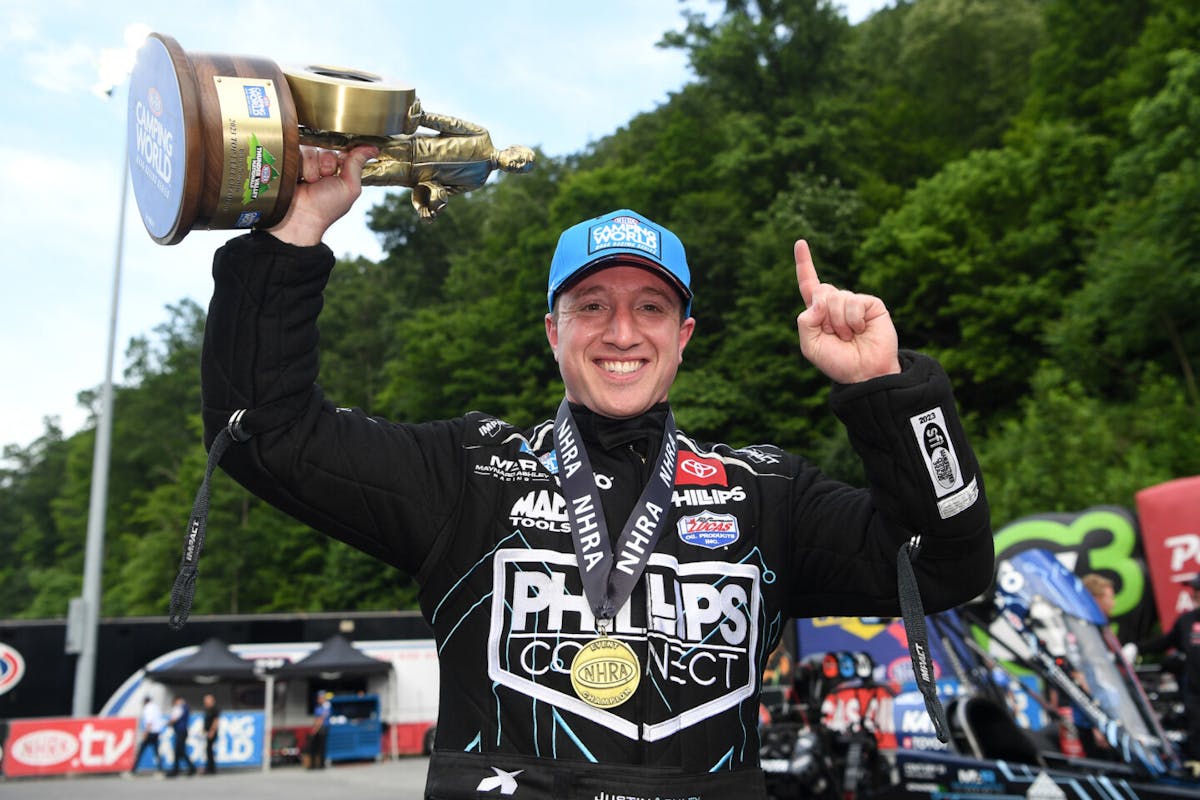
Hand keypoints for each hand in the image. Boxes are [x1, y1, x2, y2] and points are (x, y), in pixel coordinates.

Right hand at [267, 144, 378, 245]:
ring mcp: (304, 165)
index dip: (342, 157)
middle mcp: (321, 168)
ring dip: (312, 167)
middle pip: (327, 150)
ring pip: (311, 150)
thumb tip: (372, 149)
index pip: (343, 151)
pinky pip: (297, 151)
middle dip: (327, 164)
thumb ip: (358, 165)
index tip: (339, 168)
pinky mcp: (289, 162)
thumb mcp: (349, 187)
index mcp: (339, 173)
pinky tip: (299, 180)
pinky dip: (299, 166)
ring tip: (310, 183)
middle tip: (323, 180)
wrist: (299, 217)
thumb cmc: (325, 208)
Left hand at [795, 239, 899, 382]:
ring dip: (839, 322)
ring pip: (836, 297)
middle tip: (834, 335)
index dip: (804, 264)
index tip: (800, 243)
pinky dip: (853, 320)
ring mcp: (854, 303)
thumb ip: (806, 321)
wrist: (864, 373)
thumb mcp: (810, 346)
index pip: (809, 284)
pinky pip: (854, 302)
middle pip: (821, 290)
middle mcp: (836, 304)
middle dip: (823, 314)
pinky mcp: (871, 304)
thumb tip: (819, 299)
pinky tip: (861, 330)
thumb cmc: (837, 362)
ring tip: (848, 337)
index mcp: (818, 312)